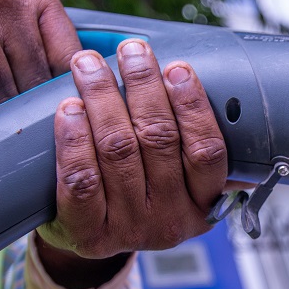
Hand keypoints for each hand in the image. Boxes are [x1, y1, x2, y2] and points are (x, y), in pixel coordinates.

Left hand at [35, 41, 227, 288]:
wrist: (89, 237)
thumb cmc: (139, 191)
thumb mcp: (178, 178)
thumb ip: (194, 144)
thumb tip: (220, 89)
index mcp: (204, 204)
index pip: (207, 151)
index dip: (192, 105)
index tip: (176, 67)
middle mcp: (171, 220)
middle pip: (158, 140)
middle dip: (142, 86)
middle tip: (130, 51)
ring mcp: (129, 229)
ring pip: (118, 150)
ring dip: (102, 97)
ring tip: (90, 64)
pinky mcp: (87, 233)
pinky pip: (81, 178)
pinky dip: (73, 139)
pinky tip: (69, 109)